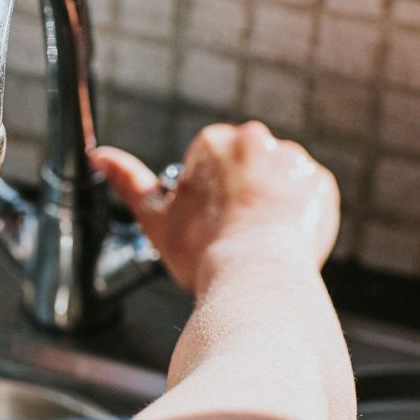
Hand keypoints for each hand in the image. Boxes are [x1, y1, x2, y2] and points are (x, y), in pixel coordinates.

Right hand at [91, 122, 338, 291]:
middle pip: (246, 165)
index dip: (206, 197)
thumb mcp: (155, 217)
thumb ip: (127, 180)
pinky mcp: (320, 185)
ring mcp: (293, 161)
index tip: (208, 223)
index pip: (210, 163)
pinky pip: (308, 194)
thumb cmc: (202, 251)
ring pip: (278, 178)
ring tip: (258, 237)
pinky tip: (282, 237)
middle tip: (232, 232)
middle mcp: (256, 140)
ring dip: (271, 200)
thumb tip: (98, 155)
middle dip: (241, 191)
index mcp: (214, 141)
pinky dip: (298, 213)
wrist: (255, 278)